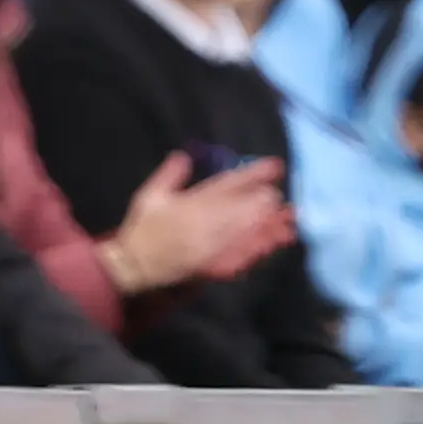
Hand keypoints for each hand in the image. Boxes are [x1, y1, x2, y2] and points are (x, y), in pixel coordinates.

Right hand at [110, 152, 294, 292]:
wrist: (133, 268)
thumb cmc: (141, 231)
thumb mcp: (149, 196)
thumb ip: (170, 175)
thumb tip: (185, 155)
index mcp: (193, 203)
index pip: (231, 184)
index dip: (257, 174)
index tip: (276, 166)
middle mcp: (207, 223)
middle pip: (248, 207)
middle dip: (267, 200)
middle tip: (278, 197)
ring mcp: (213, 246)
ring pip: (251, 231)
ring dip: (271, 224)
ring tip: (289, 219)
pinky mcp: (214, 265)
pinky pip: (243, 255)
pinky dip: (261, 248)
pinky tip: (274, 243)